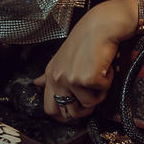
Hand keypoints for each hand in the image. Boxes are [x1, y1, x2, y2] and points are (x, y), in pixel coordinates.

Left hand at [33, 6, 120, 122]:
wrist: (100, 27)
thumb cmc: (85, 41)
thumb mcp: (61, 58)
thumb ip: (49, 74)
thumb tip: (36, 83)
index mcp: (51, 75)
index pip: (50, 108)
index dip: (64, 116)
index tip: (76, 113)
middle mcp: (58, 78)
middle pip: (69, 113)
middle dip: (84, 110)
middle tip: (93, 95)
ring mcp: (72, 79)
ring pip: (89, 105)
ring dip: (99, 93)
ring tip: (99, 73)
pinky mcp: (88, 79)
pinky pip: (101, 93)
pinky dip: (107, 82)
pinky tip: (104, 67)